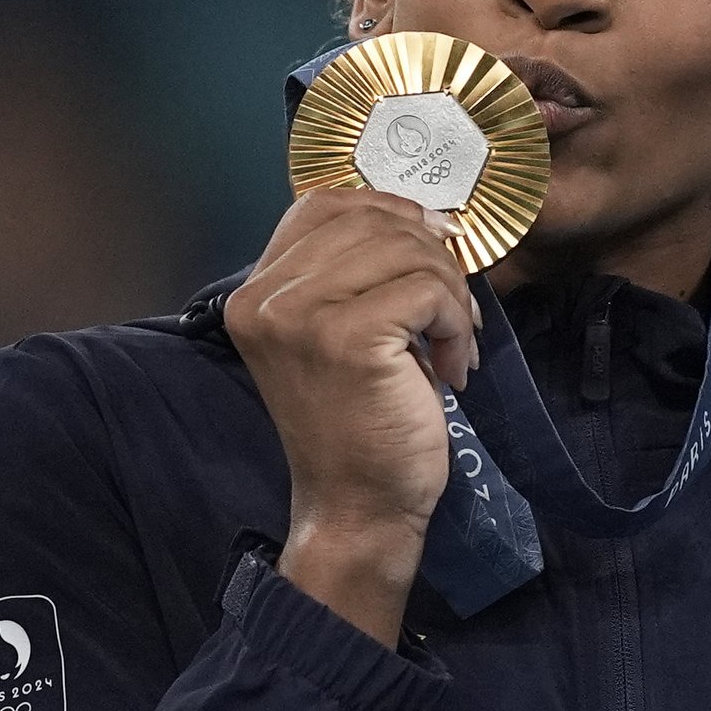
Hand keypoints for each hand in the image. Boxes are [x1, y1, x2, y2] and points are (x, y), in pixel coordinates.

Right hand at [222, 189, 479, 644]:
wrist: (356, 507)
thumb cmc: (358, 424)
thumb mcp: (338, 331)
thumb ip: (353, 272)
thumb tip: (427, 216)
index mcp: (253, 292)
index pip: (324, 204)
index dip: (389, 213)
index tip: (431, 254)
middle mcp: (264, 298)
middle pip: (372, 221)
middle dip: (431, 258)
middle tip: (451, 314)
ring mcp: (301, 317)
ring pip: (407, 251)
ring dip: (450, 294)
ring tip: (452, 343)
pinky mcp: (348, 339)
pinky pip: (428, 291)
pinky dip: (457, 324)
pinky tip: (451, 366)